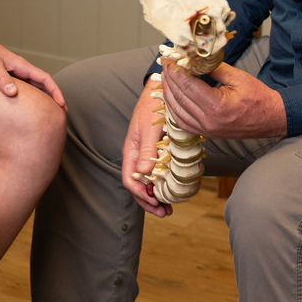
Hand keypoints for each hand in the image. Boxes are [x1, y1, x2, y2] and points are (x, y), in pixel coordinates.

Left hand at [0, 24, 65, 109]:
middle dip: (52, 98)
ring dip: (39, 99)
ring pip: (30, 88)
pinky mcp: (0, 76)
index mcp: (20, 65)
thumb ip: (2, 78)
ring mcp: (10, 73)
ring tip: (43, 115)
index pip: (45, 78)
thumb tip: (14, 94)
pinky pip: (17, 89)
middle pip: (41, 85)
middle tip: (60, 114)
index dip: (55, 92)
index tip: (62, 105)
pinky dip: (23, 99)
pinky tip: (19, 109)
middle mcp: (18, 69)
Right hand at [121, 81, 171, 217]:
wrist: (162, 89)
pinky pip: (158, 172)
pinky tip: (172, 189)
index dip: (141, 195)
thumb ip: (146, 150)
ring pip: (148, 181)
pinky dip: (164, 183)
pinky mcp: (158, 151)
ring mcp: (147, 154)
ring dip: (156, 195)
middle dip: (149, 201)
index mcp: (130, 151)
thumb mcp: (149, 128)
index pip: (129, 180)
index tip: (155, 202)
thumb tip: (144, 174)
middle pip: (138, 185)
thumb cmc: (152, 107)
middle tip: (164, 212)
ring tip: (168, 207)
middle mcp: (137, 156)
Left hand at [160, 60, 285, 141]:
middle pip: (179, 97)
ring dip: (168, 92)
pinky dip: (173, 107)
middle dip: (169, 78)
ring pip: (176, 110)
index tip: (169, 59)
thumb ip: (213, 67)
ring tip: (166, 76)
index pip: (187, 86)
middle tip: (165, 63)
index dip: (175, 71)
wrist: (271, 119)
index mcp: (216, 106)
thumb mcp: (237, 77)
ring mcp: (206, 130)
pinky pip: (182, 121)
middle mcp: (208, 121)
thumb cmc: (258, 97)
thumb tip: (194, 57)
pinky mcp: (205, 134)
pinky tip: (171, 95)